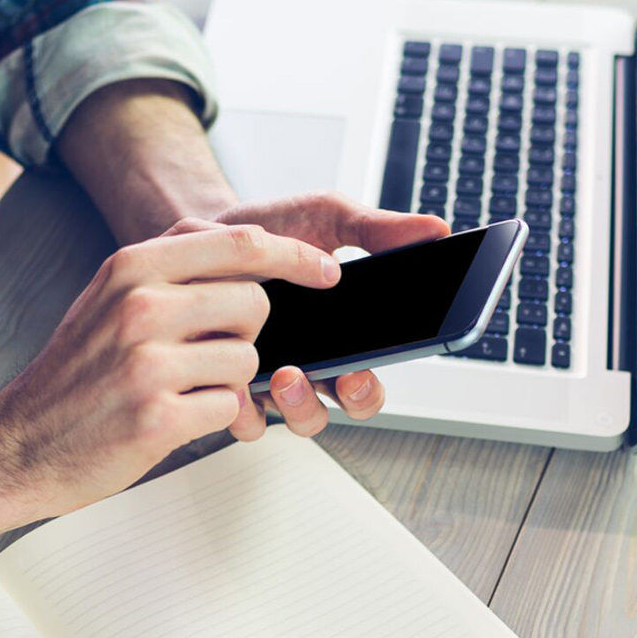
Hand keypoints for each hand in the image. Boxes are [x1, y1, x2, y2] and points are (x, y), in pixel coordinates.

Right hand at [0, 224, 340, 522]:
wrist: (19, 443)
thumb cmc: (72, 375)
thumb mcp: (106, 297)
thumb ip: (167, 267)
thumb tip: (245, 247)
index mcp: (131, 268)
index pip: (240, 243)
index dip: (296, 255)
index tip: (325, 269)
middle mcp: (140, 307)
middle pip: (256, 303)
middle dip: (249, 333)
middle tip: (209, 354)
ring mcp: (148, 362)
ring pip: (249, 360)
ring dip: (230, 381)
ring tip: (182, 389)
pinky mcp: (158, 415)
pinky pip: (230, 408)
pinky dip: (213, 416)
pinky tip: (173, 416)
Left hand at [199, 192, 450, 438]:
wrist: (202, 229)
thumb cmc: (267, 229)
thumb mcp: (325, 218)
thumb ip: (377, 229)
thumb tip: (434, 228)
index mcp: (338, 334)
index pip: (367, 380)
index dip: (369, 389)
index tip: (360, 376)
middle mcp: (305, 362)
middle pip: (334, 408)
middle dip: (337, 403)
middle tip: (330, 379)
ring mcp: (264, 376)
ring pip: (291, 418)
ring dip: (295, 406)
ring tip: (283, 375)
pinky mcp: (225, 381)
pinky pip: (240, 418)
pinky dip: (240, 410)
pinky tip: (233, 384)